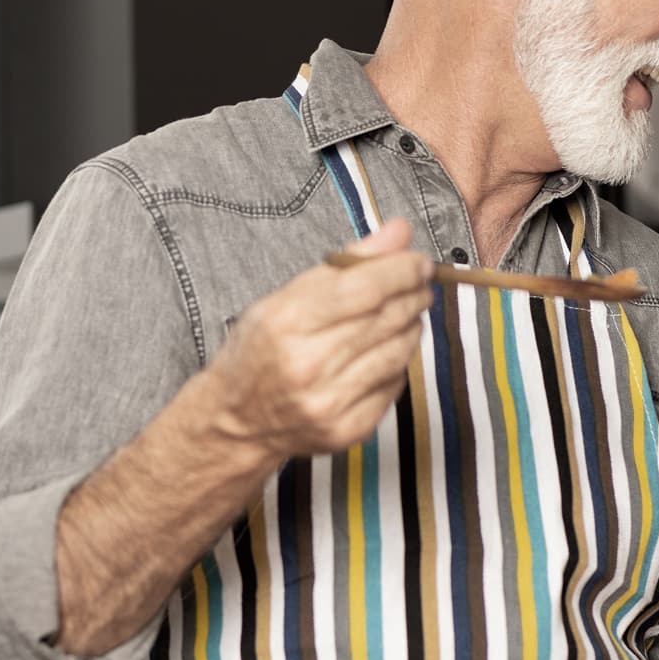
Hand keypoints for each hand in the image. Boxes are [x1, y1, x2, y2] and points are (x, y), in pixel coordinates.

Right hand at [205, 219, 433, 462]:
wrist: (237, 421)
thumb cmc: (259, 351)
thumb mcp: (286, 296)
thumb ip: (346, 262)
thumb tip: (399, 231)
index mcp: (288, 322)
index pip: (365, 288)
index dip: (403, 270)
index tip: (419, 261)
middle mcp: (309, 364)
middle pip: (387, 318)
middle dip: (414, 294)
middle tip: (421, 284)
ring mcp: (330, 401)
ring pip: (398, 351)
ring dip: (412, 326)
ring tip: (405, 314)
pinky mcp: (348, 428)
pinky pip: (394, 385)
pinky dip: (398, 363)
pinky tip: (386, 351)